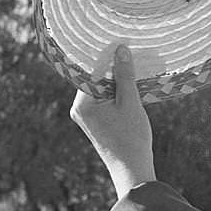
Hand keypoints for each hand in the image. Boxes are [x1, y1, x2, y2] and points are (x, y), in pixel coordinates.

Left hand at [70, 44, 154, 195]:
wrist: (132, 170)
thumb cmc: (131, 138)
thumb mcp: (130, 102)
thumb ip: (124, 76)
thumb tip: (120, 50)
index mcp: (82, 103)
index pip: (90, 70)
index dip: (105, 55)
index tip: (118, 40)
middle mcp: (79, 108)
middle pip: (94, 77)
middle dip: (111, 66)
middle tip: (128, 48)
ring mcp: (86, 115)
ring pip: (100, 87)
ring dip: (116, 79)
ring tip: (132, 65)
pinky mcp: (95, 121)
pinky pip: (104, 98)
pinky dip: (116, 91)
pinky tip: (130, 84)